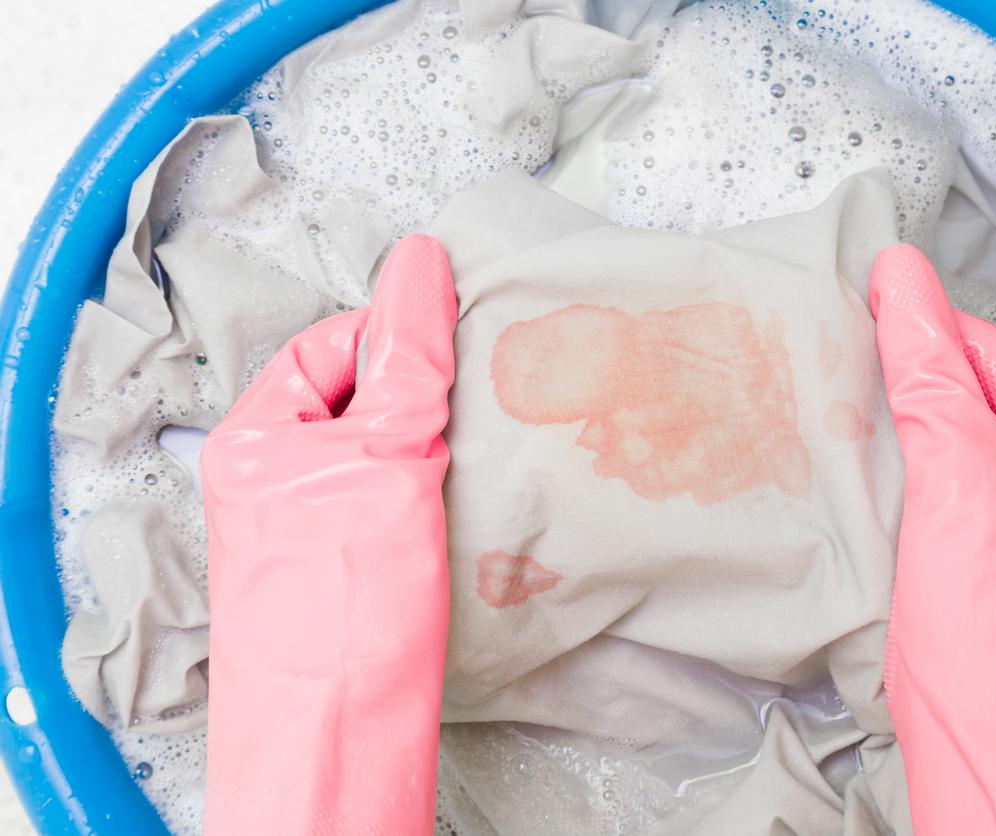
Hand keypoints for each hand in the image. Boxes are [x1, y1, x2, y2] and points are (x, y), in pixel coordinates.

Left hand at [201, 235, 456, 834]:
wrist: (344, 737)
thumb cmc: (347, 603)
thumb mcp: (386, 458)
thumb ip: (406, 359)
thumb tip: (420, 260)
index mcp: (254, 438)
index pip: (329, 347)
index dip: (391, 339)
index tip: (452, 346)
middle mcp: (273, 477)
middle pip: (358, 397)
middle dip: (418, 395)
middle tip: (475, 399)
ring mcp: (310, 524)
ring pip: (383, 450)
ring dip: (433, 444)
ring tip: (475, 452)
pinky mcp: (351, 565)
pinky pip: (396, 500)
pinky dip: (435, 491)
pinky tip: (468, 500)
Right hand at [871, 244, 995, 834]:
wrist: (971, 694)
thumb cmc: (980, 575)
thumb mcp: (952, 450)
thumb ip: (925, 359)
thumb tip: (898, 268)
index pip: (992, 354)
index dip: (932, 326)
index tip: (866, 296)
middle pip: (968, 392)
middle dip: (910, 367)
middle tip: (843, 337)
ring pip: (942, 434)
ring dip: (894, 410)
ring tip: (836, 380)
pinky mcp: (962, 540)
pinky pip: (925, 474)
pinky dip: (889, 454)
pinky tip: (848, 442)